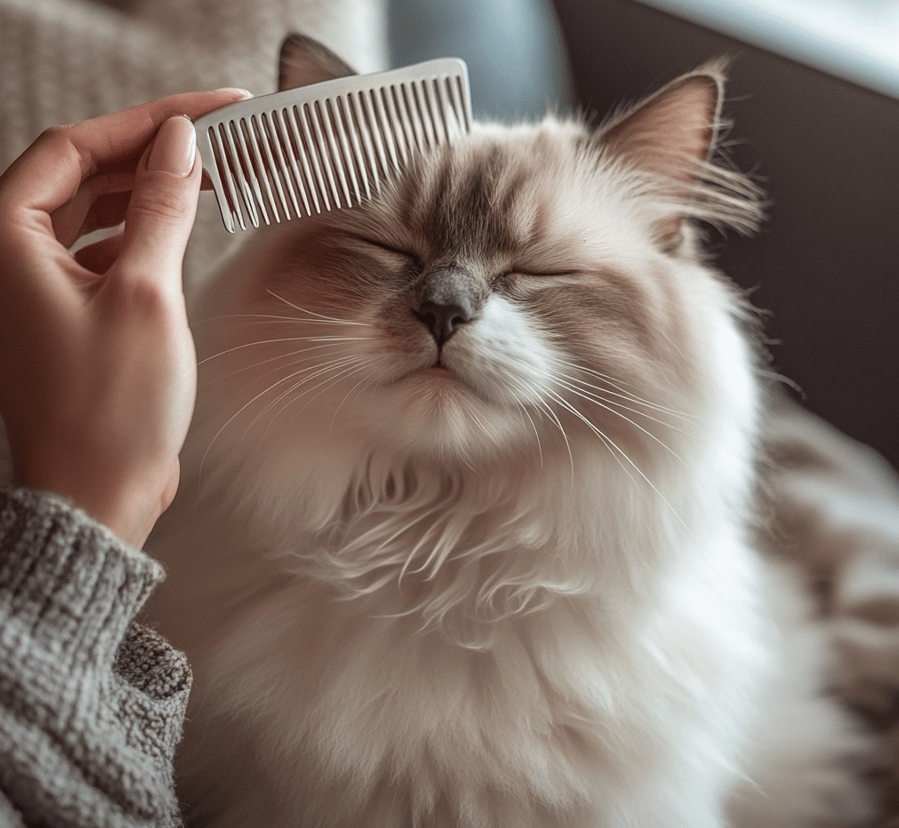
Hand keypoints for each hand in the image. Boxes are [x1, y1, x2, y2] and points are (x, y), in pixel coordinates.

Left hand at [0, 89, 250, 546]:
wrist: (98, 494)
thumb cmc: (109, 410)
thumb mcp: (144, 295)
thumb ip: (161, 209)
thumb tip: (179, 145)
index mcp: (4, 240)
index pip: (74, 148)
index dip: (146, 120)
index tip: (207, 109)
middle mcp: (7, 256)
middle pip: (79, 173)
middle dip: (148, 151)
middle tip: (215, 136)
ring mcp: (33, 285)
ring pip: (90, 209)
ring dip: (145, 189)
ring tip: (204, 174)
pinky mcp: (63, 312)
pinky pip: (97, 248)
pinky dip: (137, 232)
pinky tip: (174, 227)